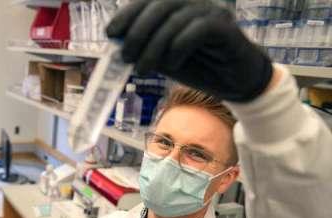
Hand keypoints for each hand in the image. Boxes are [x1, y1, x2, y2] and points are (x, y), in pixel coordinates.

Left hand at [106, 0, 273, 101]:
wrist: (233, 82)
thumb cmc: (198, 67)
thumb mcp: (163, 59)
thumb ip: (144, 49)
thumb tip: (118, 46)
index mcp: (178, 6)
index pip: (148, 1)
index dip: (127, 14)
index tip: (111, 34)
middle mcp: (195, 3)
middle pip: (160, 6)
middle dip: (137, 32)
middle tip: (126, 57)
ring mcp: (212, 12)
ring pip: (176, 19)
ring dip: (154, 46)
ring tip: (143, 70)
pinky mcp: (225, 27)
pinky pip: (199, 29)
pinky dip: (179, 46)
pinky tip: (172, 64)